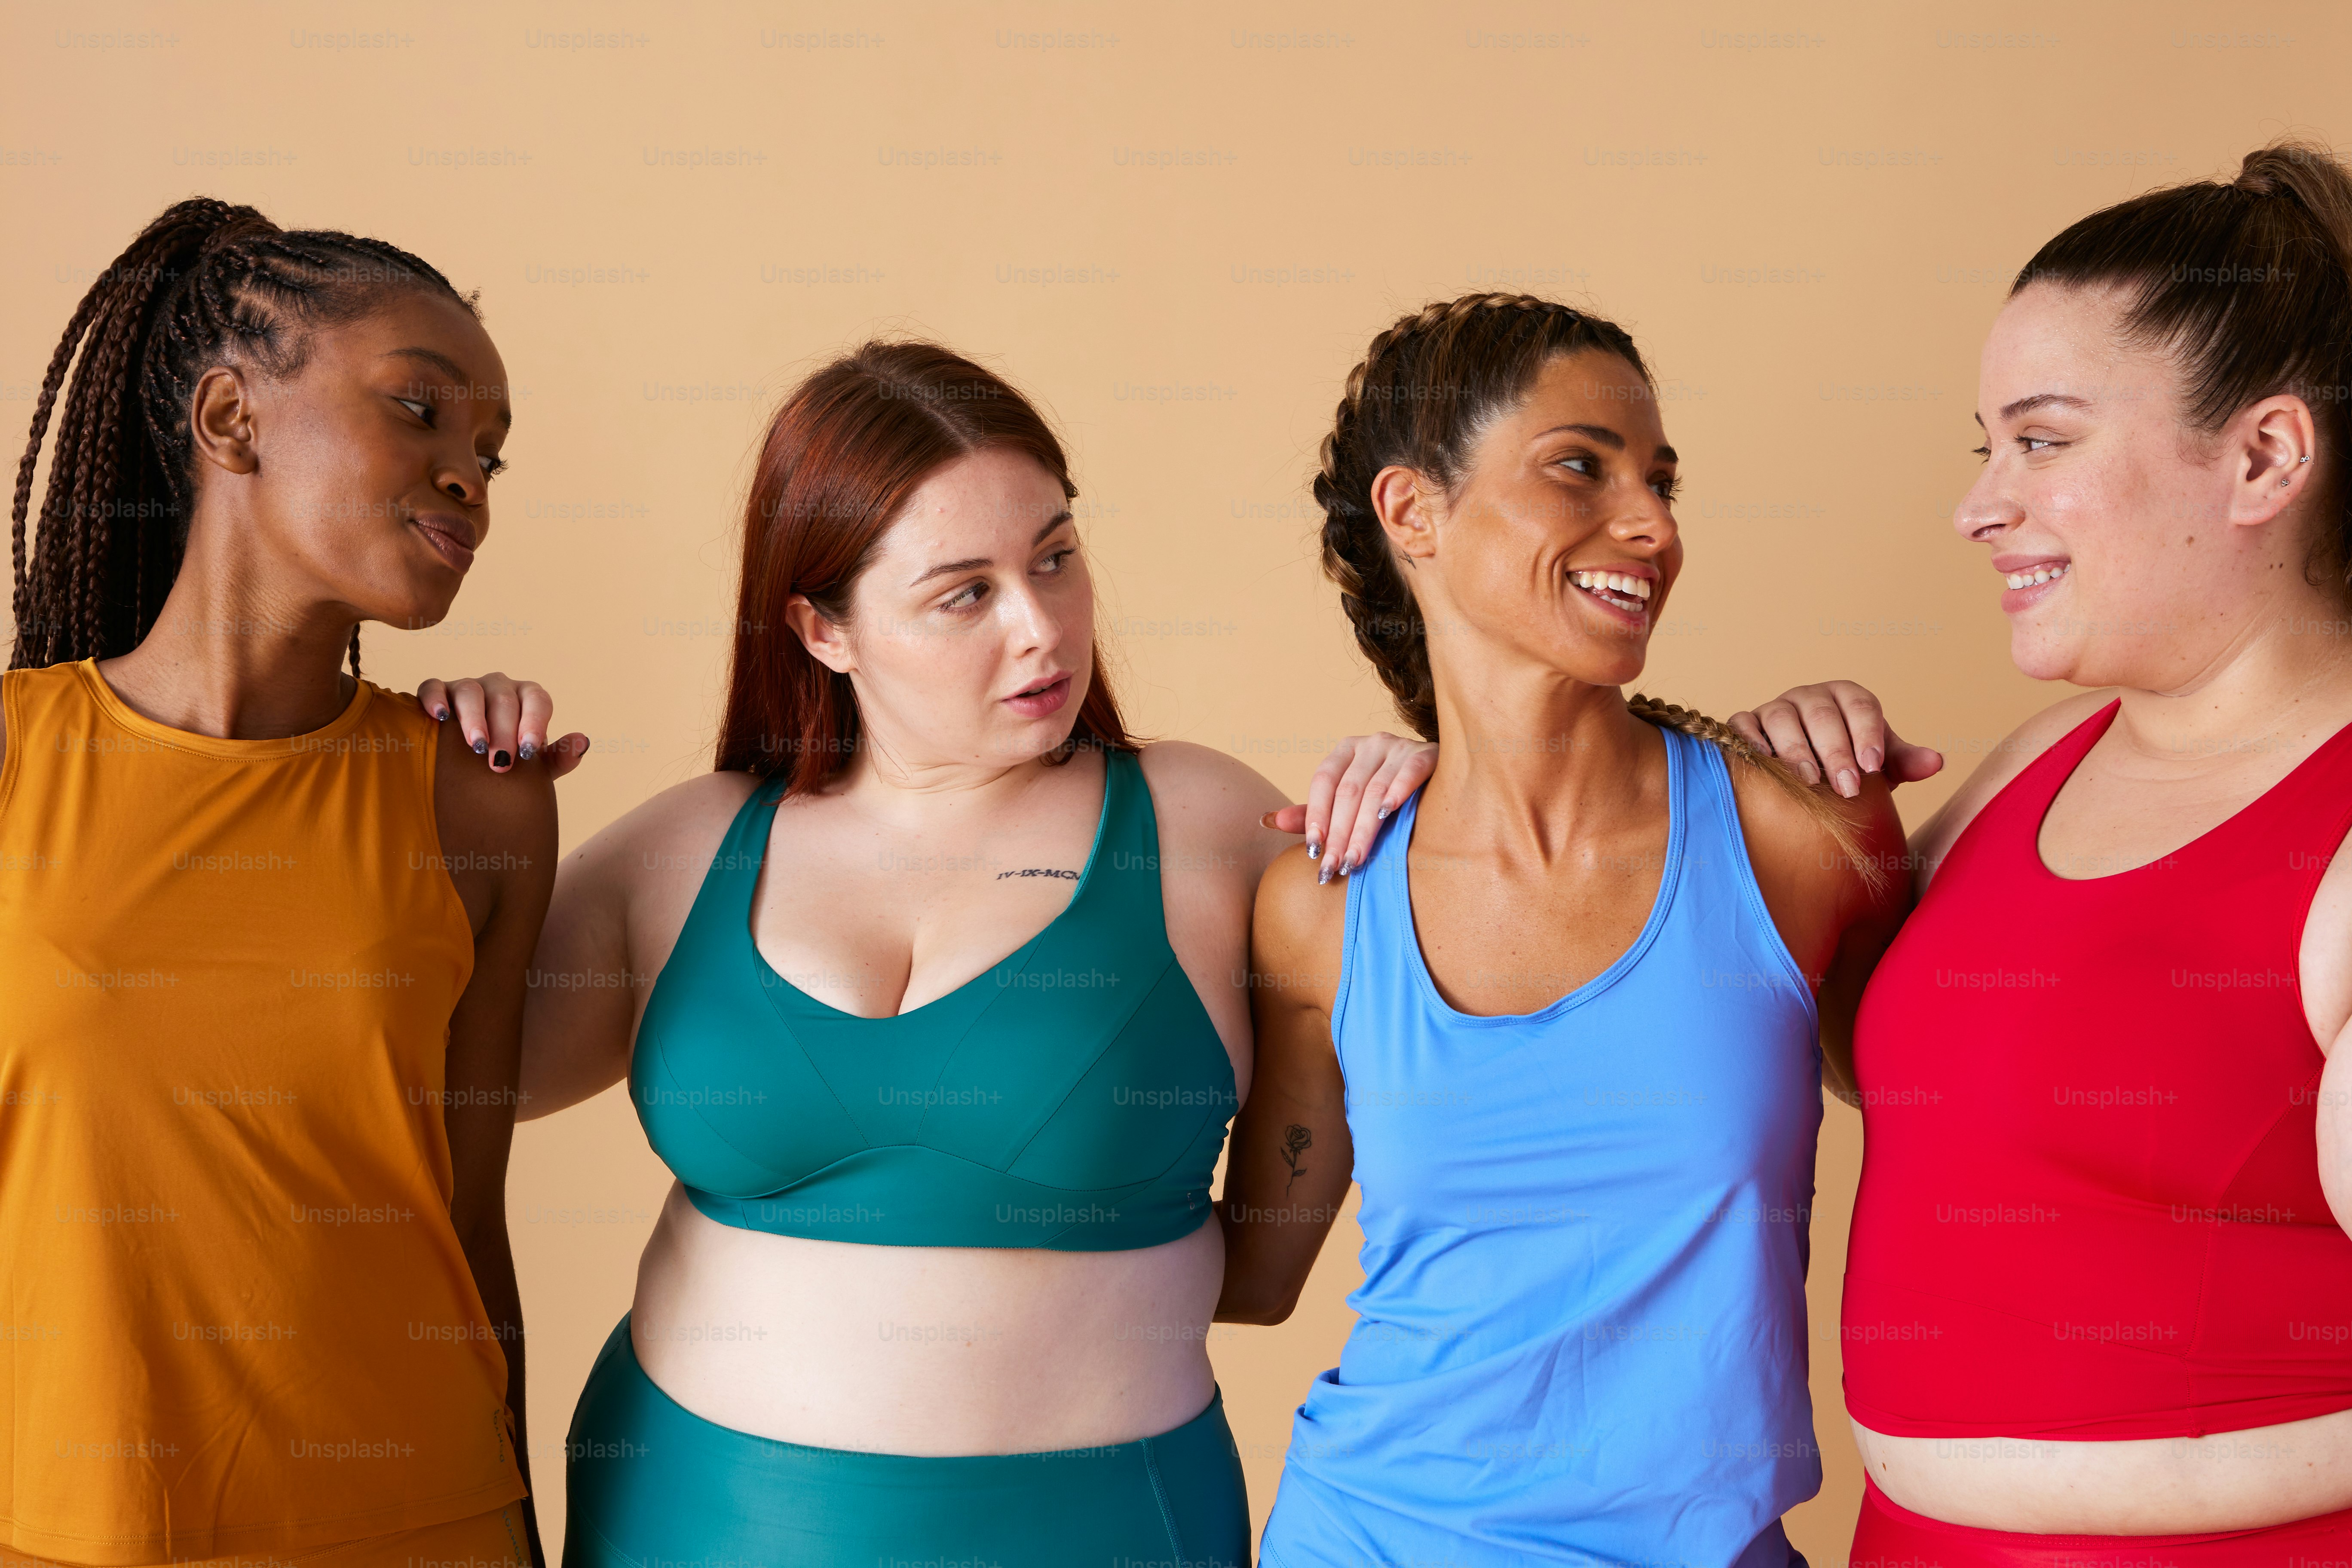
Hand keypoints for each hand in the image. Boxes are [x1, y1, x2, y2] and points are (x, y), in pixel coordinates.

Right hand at [415, 672, 590, 779]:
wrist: (469, 769)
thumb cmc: (509, 762)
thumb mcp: (536, 766)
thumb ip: (559, 756)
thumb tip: (583, 741)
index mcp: (527, 698)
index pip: (537, 700)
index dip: (534, 722)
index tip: (528, 750)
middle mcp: (499, 686)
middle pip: (504, 699)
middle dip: (504, 731)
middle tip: (501, 762)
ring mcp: (467, 686)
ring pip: (471, 692)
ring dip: (474, 719)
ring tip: (476, 746)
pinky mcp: (438, 692)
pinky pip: (433, 687)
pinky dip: (435, 699)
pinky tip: (440, 718)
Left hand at [1259, 732, 1437, 884]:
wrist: (1440, 781)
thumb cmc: (1387, 796)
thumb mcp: (1348, 803)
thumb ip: (1313, 813)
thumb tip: (1266, 821)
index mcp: (1346, 751)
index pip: (1323, 781)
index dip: (1315, 816)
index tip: (1312, 850)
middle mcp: (1370, 744)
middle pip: (1347, 791)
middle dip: (1339, 833)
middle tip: (1334, 867)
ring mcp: (1399, 747)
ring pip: (1375, 789)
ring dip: (1363, 828)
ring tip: (1356, 858)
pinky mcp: (1426, 754)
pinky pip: (1409, 772)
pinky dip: (1397, 791)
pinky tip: (1388, 814)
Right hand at [1728, 680, 1941, 798]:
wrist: (1805, 776)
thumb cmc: (1846, 766)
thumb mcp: (1877, 764)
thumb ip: (1903, 761)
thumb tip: (1935, 762)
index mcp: (1846, 697)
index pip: (1860, 705)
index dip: (1867, 733)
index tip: (1873, 766)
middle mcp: (1810, 696)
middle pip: (1822, 714)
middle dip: (1836, 751)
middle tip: (1847, 788)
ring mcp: (1775, 707)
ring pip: (1782, 717)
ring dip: (1796, 750)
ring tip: (1809, 781)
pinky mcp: (1746, 723)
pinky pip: (1743, 724)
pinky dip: (1751, 739)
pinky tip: (1764, 761)